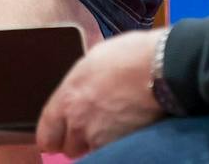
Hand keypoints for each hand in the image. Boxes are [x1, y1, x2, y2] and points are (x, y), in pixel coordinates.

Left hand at [37, 29, 164, 156]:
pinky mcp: (121, 146)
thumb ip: (81, 83)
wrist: (161, 67)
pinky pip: (113, 153)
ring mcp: (99, 137)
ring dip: (99, 144)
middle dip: (80, 141)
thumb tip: (82, 89)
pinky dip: (119, 146)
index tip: (62, 135)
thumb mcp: (93, 60)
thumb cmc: (129, 55)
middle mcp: (78, 122)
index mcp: (67, 98)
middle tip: (95, 128)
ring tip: (115, 127)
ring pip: (92, 153)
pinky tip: (129, 131)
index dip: (54, 136)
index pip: (46, 135)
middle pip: (69, 148)